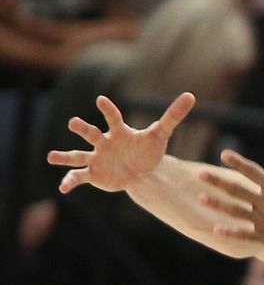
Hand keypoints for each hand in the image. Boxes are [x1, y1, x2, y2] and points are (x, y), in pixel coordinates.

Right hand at [52, 93, 194, 194]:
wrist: (141, 172)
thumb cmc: (147, 150)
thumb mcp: (161, 135)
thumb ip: (173, 116)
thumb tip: (190, 96)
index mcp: (119, 132)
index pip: (113, 118)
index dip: (108, 110)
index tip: (101, 100)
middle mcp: (104, 143)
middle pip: (91, 133)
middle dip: (83, 128)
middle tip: (73, 123)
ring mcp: (96, 158)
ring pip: (78, 155)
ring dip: (65, 157)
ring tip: (51, 157)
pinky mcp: (94, 174)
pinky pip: (79, 177)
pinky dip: (70, 181)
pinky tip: (62, 188)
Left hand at [196, 138, 263, 255]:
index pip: (253, 173)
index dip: (238, 162)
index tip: (224, 154)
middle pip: (237, 190)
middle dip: (217, 182)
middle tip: (200, 174)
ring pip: (235, 212)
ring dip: (217, 205)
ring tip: (200, 198)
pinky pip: (244, 235)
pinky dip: (230, 233)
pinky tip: (215, 229)